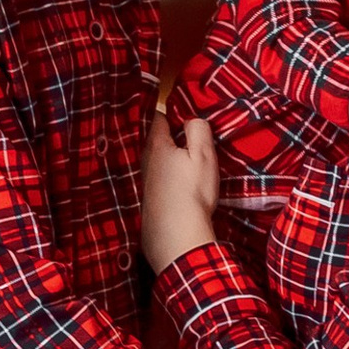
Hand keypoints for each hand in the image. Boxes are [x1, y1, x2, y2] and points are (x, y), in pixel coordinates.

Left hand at [142, 113, 219, 272]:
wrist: (177, 236)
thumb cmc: (192, 193)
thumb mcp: (203, 154)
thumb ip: (198, 129)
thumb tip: (192, 119)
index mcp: (157, 146)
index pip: (159, 118)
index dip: (172, 112)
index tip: (185, 112)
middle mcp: (146, 163)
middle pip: (156, 141)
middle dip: (170, 137)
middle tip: (190, 137)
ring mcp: (146, 184)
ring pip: (157, 163)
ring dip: (169, 160)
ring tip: (187, 163)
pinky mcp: (149, 202)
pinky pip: (159, 182)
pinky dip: (168, 180)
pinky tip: (181, 188)